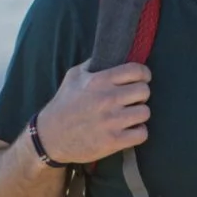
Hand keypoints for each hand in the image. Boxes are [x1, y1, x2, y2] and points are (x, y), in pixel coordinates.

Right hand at [33, 62, 151, 166]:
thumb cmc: (64, 104)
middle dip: (140, 95)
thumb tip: (113, 56)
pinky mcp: (114, 141)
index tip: (142, 79)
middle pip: (144, 91)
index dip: (143, 74)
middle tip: (132, 99)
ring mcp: (111, 121)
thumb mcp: (73, 76)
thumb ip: (93, 64)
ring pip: (145, 112)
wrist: (51, 137)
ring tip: (129, 115)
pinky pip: (142, 134)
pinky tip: (128, 130)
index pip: (136, 71)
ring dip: (139, 114)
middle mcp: (107, 99)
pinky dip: (137, 132)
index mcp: (99, 81)